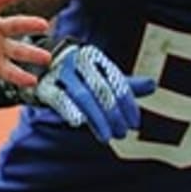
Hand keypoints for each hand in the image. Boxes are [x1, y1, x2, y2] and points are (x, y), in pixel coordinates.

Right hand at [32, 41, 155, 143]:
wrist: (37, 66)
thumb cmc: (77, 75)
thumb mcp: (100, 76)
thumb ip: (124, 83)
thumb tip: (153, 85)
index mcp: (93, 56)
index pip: (115, 79)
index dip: (127, 103)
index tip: (134, 123)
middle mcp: (77, 60)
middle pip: (100, 89)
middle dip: (114, 114)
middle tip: (123, 132)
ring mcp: (59, 72)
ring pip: (82, 96)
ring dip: (97, 118)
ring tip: (108, 135)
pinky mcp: (44, 85)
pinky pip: (60, 99)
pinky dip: (71, 111)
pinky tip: (80, 124)